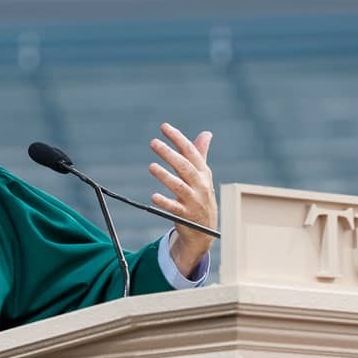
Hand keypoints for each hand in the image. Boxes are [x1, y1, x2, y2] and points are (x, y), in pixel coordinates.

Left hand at [148, 122, 217, 277]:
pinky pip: (174, 208)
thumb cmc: (201, 197)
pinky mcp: (186, 216)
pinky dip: (164, 202)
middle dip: (169, 153)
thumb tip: (206, 134)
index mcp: (204, 173)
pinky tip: (153, 197)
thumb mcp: (203, 176)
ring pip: (179, 186)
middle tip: (153, 143)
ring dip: (165, 176)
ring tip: (151, 166)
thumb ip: (200, 155)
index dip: (178, 138)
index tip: (164, 127)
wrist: (205, 230)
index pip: (191, 152)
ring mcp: (194, 201)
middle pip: (184, 167)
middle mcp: (201, 185)